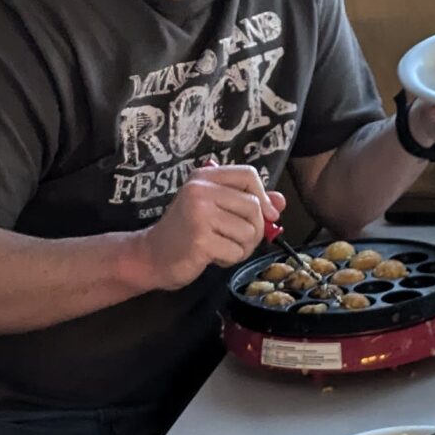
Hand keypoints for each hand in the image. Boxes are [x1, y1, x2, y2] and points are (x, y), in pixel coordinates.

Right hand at [136, 164, 284, 289]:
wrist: (153, 255)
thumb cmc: (187, 232)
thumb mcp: (217, 209)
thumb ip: (247, 202)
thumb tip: (280, 202)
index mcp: (205, 176)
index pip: (249, 174)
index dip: (264, 196)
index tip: (268, 215)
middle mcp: (201, 189)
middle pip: (254, 206)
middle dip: (254, 229)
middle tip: (237, 240)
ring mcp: (199, 214)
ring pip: (249, 232)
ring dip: (241, 247)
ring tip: (220, 246)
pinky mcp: (200, 240)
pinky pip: (236, 251)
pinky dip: (229, 259)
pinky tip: (212, 256)